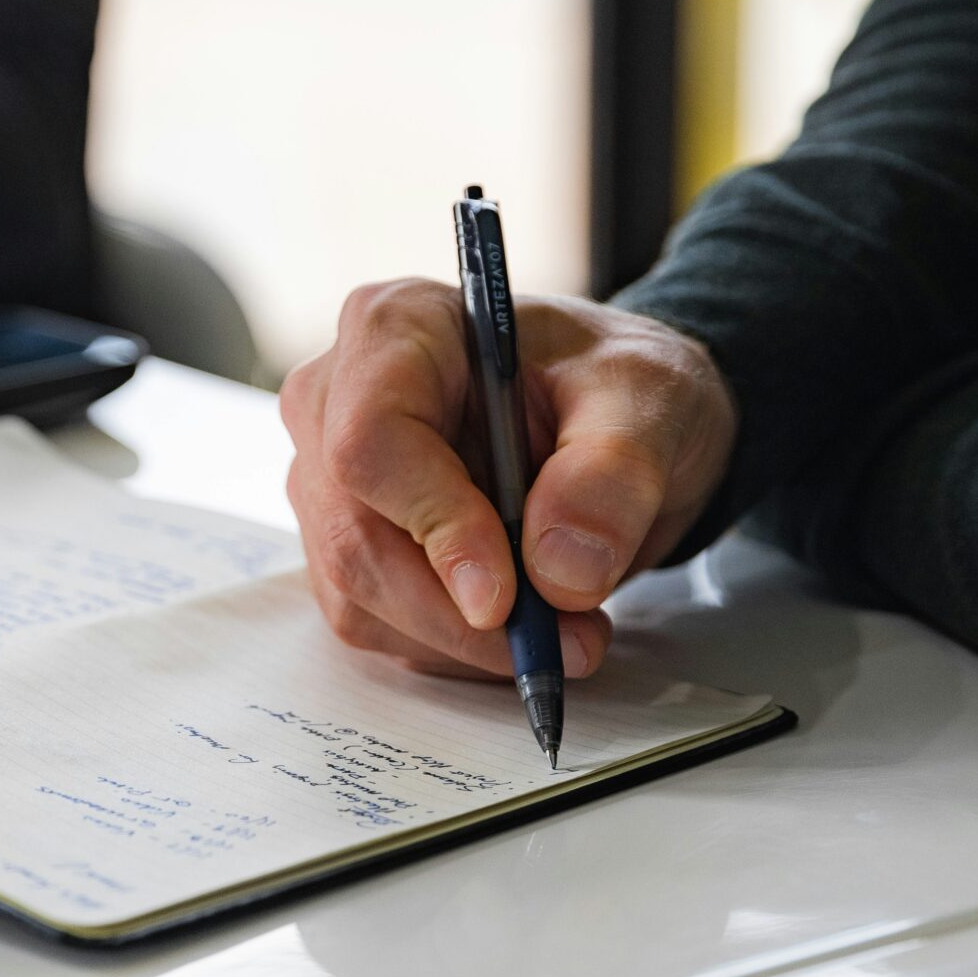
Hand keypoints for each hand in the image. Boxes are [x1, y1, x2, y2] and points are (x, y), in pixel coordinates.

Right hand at [280, 279, 736, 678]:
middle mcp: (335, 400)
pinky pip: (375, 624)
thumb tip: (560, 570)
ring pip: (358, 595)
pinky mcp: (343, 542)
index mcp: (397, 328)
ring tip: (565, 629)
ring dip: (462, 640)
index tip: (506, 597)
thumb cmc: (613, 386)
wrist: (613, 419)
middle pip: (354, 535)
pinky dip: (452, 648)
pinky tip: (518, 624)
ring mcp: (327, 478)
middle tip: (567, 639)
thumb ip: (613, 474)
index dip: (433, 526)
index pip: (370, 440)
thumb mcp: (650, 402)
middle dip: (459, 614)